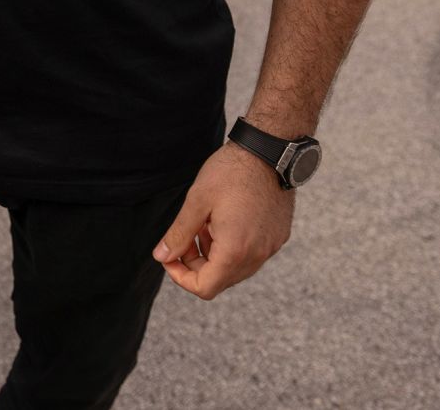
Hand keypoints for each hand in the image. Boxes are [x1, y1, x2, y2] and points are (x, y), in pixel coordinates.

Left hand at [153, 143, 294, 300]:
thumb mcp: (196, 202)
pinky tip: (222, 221)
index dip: (181, 277)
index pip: (205, 288)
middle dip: (196, 264)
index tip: (170, 255)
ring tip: (204, 225)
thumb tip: (161, 256)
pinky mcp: (278, 237)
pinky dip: (232, 247)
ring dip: (214, 255)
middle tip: (185, 236)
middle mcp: (258, 255)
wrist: (269, 152)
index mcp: (236, 251)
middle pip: (220, 280)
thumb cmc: (230, 173)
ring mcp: (271, 247)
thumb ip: (178, 234)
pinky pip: (251, 255)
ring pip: (236, 269)